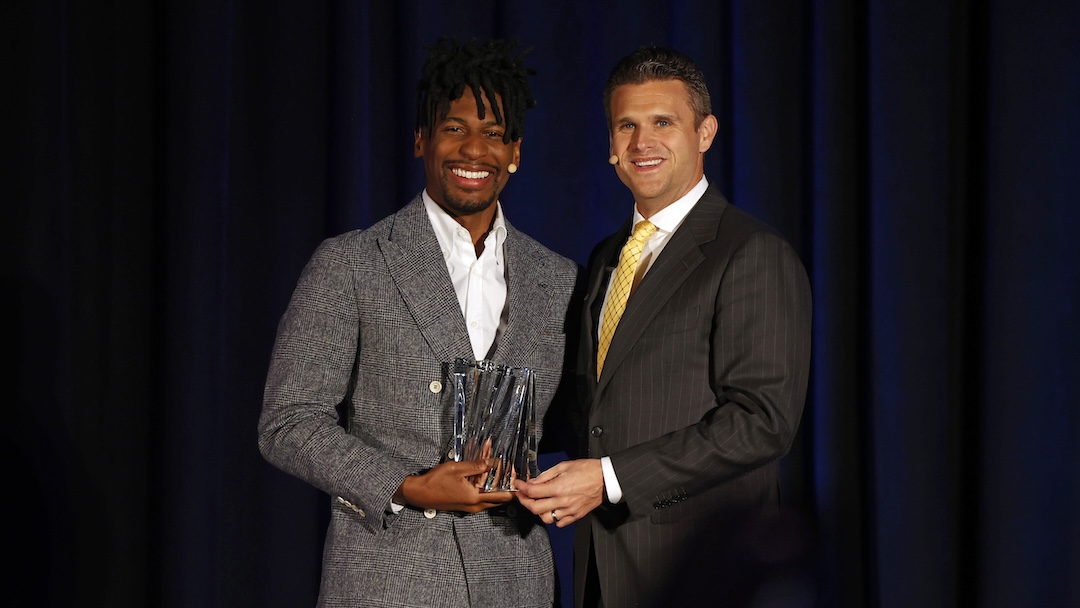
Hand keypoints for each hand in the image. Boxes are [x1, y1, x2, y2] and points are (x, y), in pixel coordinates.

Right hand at [396, 459, 513, 512]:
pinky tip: (484, 475)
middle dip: (506, 484)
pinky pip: (483, 498)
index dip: (512, 485)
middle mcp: (476, 506)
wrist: (419, 494)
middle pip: (500, 498)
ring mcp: (471, 507)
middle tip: (510, 470)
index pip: (503, 495)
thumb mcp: (456, 469)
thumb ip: (476, 466)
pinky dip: (487, 487)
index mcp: (475, 497)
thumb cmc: (435, 481)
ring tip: (498, 469)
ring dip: (496, 485)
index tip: (516, 474)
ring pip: (491, 498)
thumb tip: (493, 462)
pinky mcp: (466, 505)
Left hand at [515, 458, 603, 526]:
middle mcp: (562, 501)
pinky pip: (559, 523)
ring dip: (538, 512)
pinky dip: (552, 518)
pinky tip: (552, 510)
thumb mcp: (564, 466)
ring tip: (538, 503)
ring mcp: (569, 510)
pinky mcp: (576, 515)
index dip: (521, 488)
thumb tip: (533, 481)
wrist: (606, 479)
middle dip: (524, 501)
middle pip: (535, 508)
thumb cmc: (588, 470)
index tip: (518, 485)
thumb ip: (547, 475)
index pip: (532, 491)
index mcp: (558, 487)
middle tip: (522, 495)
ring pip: (545, 519)